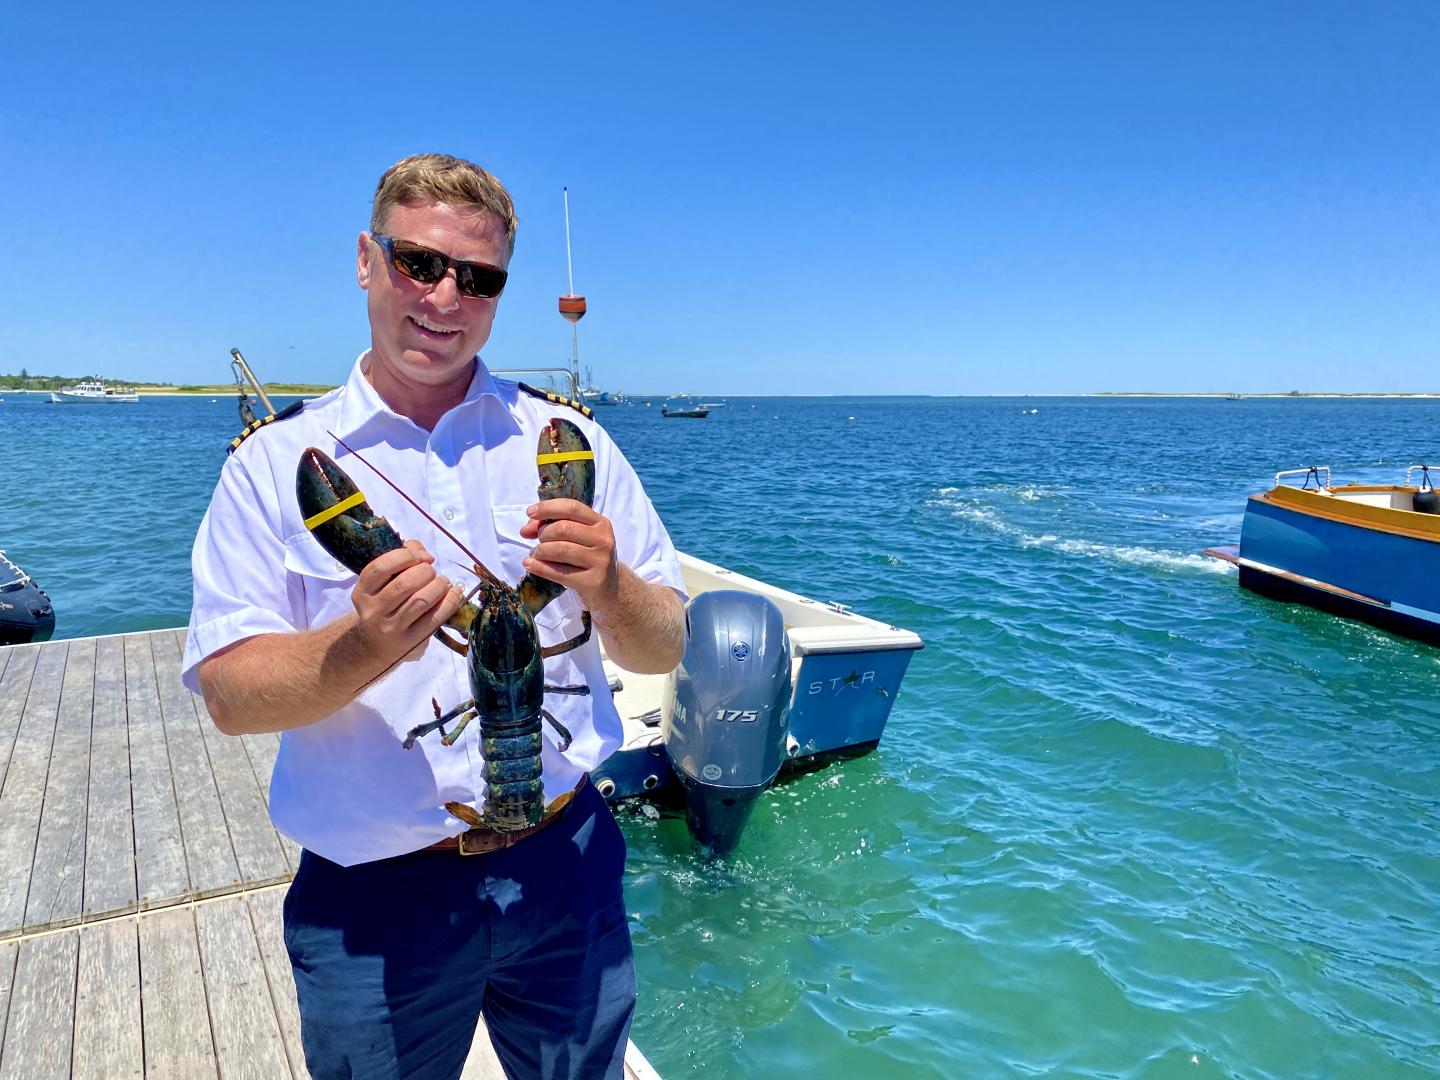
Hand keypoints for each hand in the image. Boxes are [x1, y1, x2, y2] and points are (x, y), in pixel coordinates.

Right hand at [351, 539, 464, 663]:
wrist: (376, 647)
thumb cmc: (385, 607)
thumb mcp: (382, 586)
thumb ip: (400, 561)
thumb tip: (424, 553)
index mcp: (362, 592)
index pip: (380, 568)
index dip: (405, 556)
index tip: (422, 556)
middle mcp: (373, 611)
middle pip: (404, 584)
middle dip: (425, 571)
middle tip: (432, 572)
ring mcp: (391, 628)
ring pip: (420, 600)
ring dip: (439, 585)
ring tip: (444, 582)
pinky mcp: (410, 642)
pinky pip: (434, 618)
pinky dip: (450, 601)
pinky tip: (455, 593)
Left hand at [520, 499, 620, 611]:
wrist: (608, 588)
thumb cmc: (587, 557)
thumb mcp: (577, 537)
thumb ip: (552, 526)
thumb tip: (526, 530)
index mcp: (601, 523)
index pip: (572, 507)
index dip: (548, 507)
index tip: (530, 512)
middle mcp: (603, 540)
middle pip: (564, 529)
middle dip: (543, 533)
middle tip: (538, 540)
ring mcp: (600, 561)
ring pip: (560, 550)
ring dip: (540, 551)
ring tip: (536, 554)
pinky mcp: (592, 581)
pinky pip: (559, 572)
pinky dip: (539, 567)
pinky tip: (529, 564)